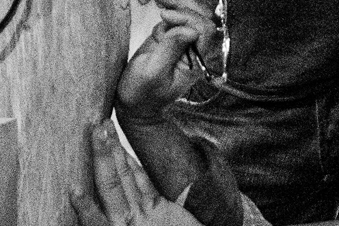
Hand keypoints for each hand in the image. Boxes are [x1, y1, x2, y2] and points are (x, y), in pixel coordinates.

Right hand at [73, 122, 217, 225]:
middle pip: (111, 191)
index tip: (73, 190)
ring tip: (101, 126)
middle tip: (92, 129)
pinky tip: (117, 144)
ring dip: (111, 151)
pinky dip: (128, 161)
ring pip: (124, 179)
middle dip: (100, 158)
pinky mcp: (157, 202)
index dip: (86, 209)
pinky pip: (140, 179)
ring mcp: (143, 214)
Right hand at [121, 6, 214, 124]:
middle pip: (201, 18)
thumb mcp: (154, 72)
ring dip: (176, 5)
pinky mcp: (170, 38)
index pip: (204, 30)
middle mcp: (193, 51)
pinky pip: (176, 17)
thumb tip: (190, 30)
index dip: (188, 18)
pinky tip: (158, 6)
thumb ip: (171, 49)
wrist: (134, 103)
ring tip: (160, 2)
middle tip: (162, 4)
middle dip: (183, 7)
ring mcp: (182, 43)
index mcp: (195, 62)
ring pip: (190, 14)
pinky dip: (169, 8)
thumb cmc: (142, 94)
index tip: (166, 17)